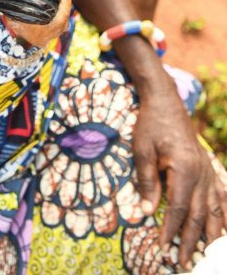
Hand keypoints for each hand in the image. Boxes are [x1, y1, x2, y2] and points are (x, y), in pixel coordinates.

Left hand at [133, 85, 226, 268]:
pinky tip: (225, 230)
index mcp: (184, 169)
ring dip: (211, 235)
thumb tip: (146, 211)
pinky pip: (222, 196)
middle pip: (198, 215)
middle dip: (191, 241)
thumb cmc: (150, 124)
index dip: (170, 231)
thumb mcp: (142, 150)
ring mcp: (208, 171)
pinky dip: (224, 215)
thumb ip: (146, 181)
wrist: (165, 102)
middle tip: (185, 263)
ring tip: (208, 255)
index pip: (178, 209)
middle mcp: (202, 173)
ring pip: (214, 210)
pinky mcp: (209, 169)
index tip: (162, 248)